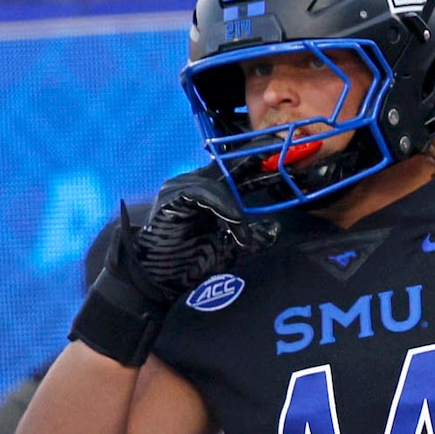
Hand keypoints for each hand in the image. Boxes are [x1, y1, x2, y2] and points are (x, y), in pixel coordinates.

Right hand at [71, 169, 277, 367]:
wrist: (157, 280)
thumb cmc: (188, 264)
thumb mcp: (228, 250)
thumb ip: (251, 239)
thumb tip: (276, 230)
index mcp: (208, 195)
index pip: (235, 172)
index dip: (255, 163)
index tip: (277, 153)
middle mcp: (193, 186)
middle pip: (227, 168)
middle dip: (251, 163)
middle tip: (274, 157)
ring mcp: (179, 190)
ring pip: (217, 184)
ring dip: (234, 205)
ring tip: (243, 226)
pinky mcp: (170, 199)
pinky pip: (201, 194)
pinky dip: (221, 207)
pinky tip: (235, 220)